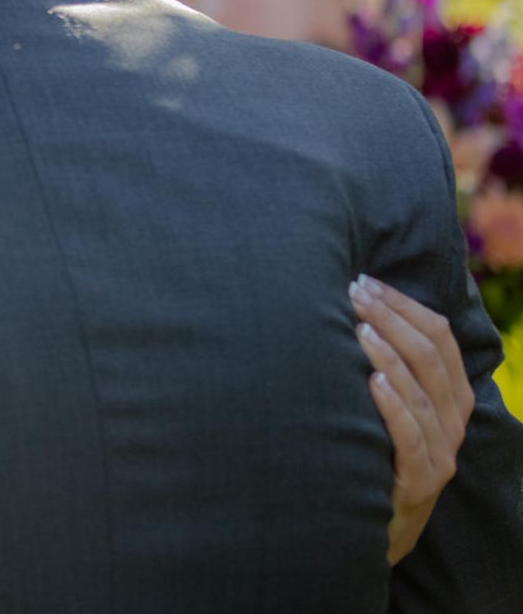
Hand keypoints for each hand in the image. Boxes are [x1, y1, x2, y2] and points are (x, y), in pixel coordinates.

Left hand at [350, 273, 474, 563]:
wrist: (369, 524)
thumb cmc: (373, 449)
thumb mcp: (388, 404)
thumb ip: (385, 362)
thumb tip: (351, 304)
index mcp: (451, 396)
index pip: (439, 337)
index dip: (404, 305)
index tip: (365, 280)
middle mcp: (452, 421)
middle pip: (431, 358)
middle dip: (392, 319)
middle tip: (353, 293)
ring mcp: (439, 454)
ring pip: (422, 394)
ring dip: (389, 356)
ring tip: (359, 328)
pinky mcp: (418, 482)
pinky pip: (410, 438)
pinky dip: (393, 406)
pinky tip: (371, 381)